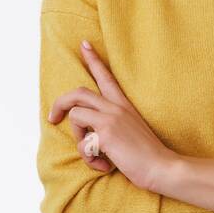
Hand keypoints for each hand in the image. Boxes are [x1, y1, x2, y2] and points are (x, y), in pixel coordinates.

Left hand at [47, 40, 176, 192]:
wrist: (161, 167)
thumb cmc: (146, 155)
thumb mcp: (129, 132)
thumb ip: (110, 125)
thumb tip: (89, 135)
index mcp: (123, 105)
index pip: (106, 77)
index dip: (93, 60)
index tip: (84, 44)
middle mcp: (116, 107)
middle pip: (78, 92)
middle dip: (59, 104)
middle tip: (52, 118)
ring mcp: (110, 117)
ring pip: (75, 116)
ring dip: (78, 139)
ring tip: (94, 153)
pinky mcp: (105, 132)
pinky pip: (82, 142)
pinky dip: (89, 158)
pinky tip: (104, 165)